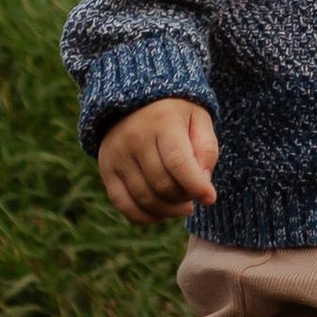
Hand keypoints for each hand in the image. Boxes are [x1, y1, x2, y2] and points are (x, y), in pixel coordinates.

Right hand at [96, 96, 219, 222]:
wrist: (135, 99)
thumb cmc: (176, 114)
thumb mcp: (199, 119)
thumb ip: (206, 149)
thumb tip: (202, 183)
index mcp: (162, 122)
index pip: (178, 162)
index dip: (195, 185)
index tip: (209, 198)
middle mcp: (135, 138)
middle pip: (162, 184)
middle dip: (184, 197)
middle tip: (194, 195)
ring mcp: (117, 155)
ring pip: (144, 198)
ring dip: (168, 210)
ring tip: (183, 205)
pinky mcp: (106, 169)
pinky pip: (123, 204)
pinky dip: (144, 217)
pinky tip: (161, 215)